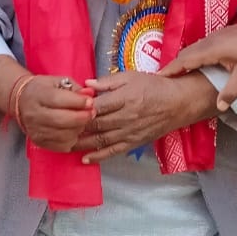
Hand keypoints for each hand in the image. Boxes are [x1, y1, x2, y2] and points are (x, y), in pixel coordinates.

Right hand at [15, 75, 95, 150]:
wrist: (21, 101)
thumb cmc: (44, 89)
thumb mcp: (58, 81)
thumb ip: (75, 88)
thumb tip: (90, 95)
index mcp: (38, 95)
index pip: (58, 100)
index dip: (77, 102)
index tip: (90, 102)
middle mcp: (34, 113)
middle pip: (61, 120)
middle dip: (81, 118)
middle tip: (92, 113)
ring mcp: (35, 130)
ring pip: (63, 135)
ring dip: (78, 129)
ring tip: (82, 121)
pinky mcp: (38, 142)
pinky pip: (61, 146)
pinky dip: (72, 139)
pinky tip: (74, 130)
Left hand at [76, 71, 217, 162]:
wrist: (178, 103)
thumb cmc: (154, 86)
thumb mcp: (131, 76)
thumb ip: (108, 81)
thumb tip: (86, 84)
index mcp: (125, 98)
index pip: (97, 106)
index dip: (80, 110)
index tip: (64, 110)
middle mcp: (126, 117)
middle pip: (96, 124)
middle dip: (76, 128)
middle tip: (58, 129)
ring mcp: (130, 132)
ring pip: (101, 140)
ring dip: (82, 144)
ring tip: (64, 144)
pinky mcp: (134, 142)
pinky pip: (113, 152)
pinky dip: (98, 157)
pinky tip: (85, 159)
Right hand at [162, 14, 236, 110]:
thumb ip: (232, 90)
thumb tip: (219, 106)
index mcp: (209, 50)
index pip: (183, 61)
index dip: (170, 70)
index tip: (157, 79)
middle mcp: (206, 42)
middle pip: (183, 55)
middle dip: (172, 67)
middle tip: (164, 82)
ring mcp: (211, 38)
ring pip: (190, 50)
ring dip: (181, 62)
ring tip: (175, 76)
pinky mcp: (217, 37)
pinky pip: (197, 48)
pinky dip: (190, 57)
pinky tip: (194, 66)